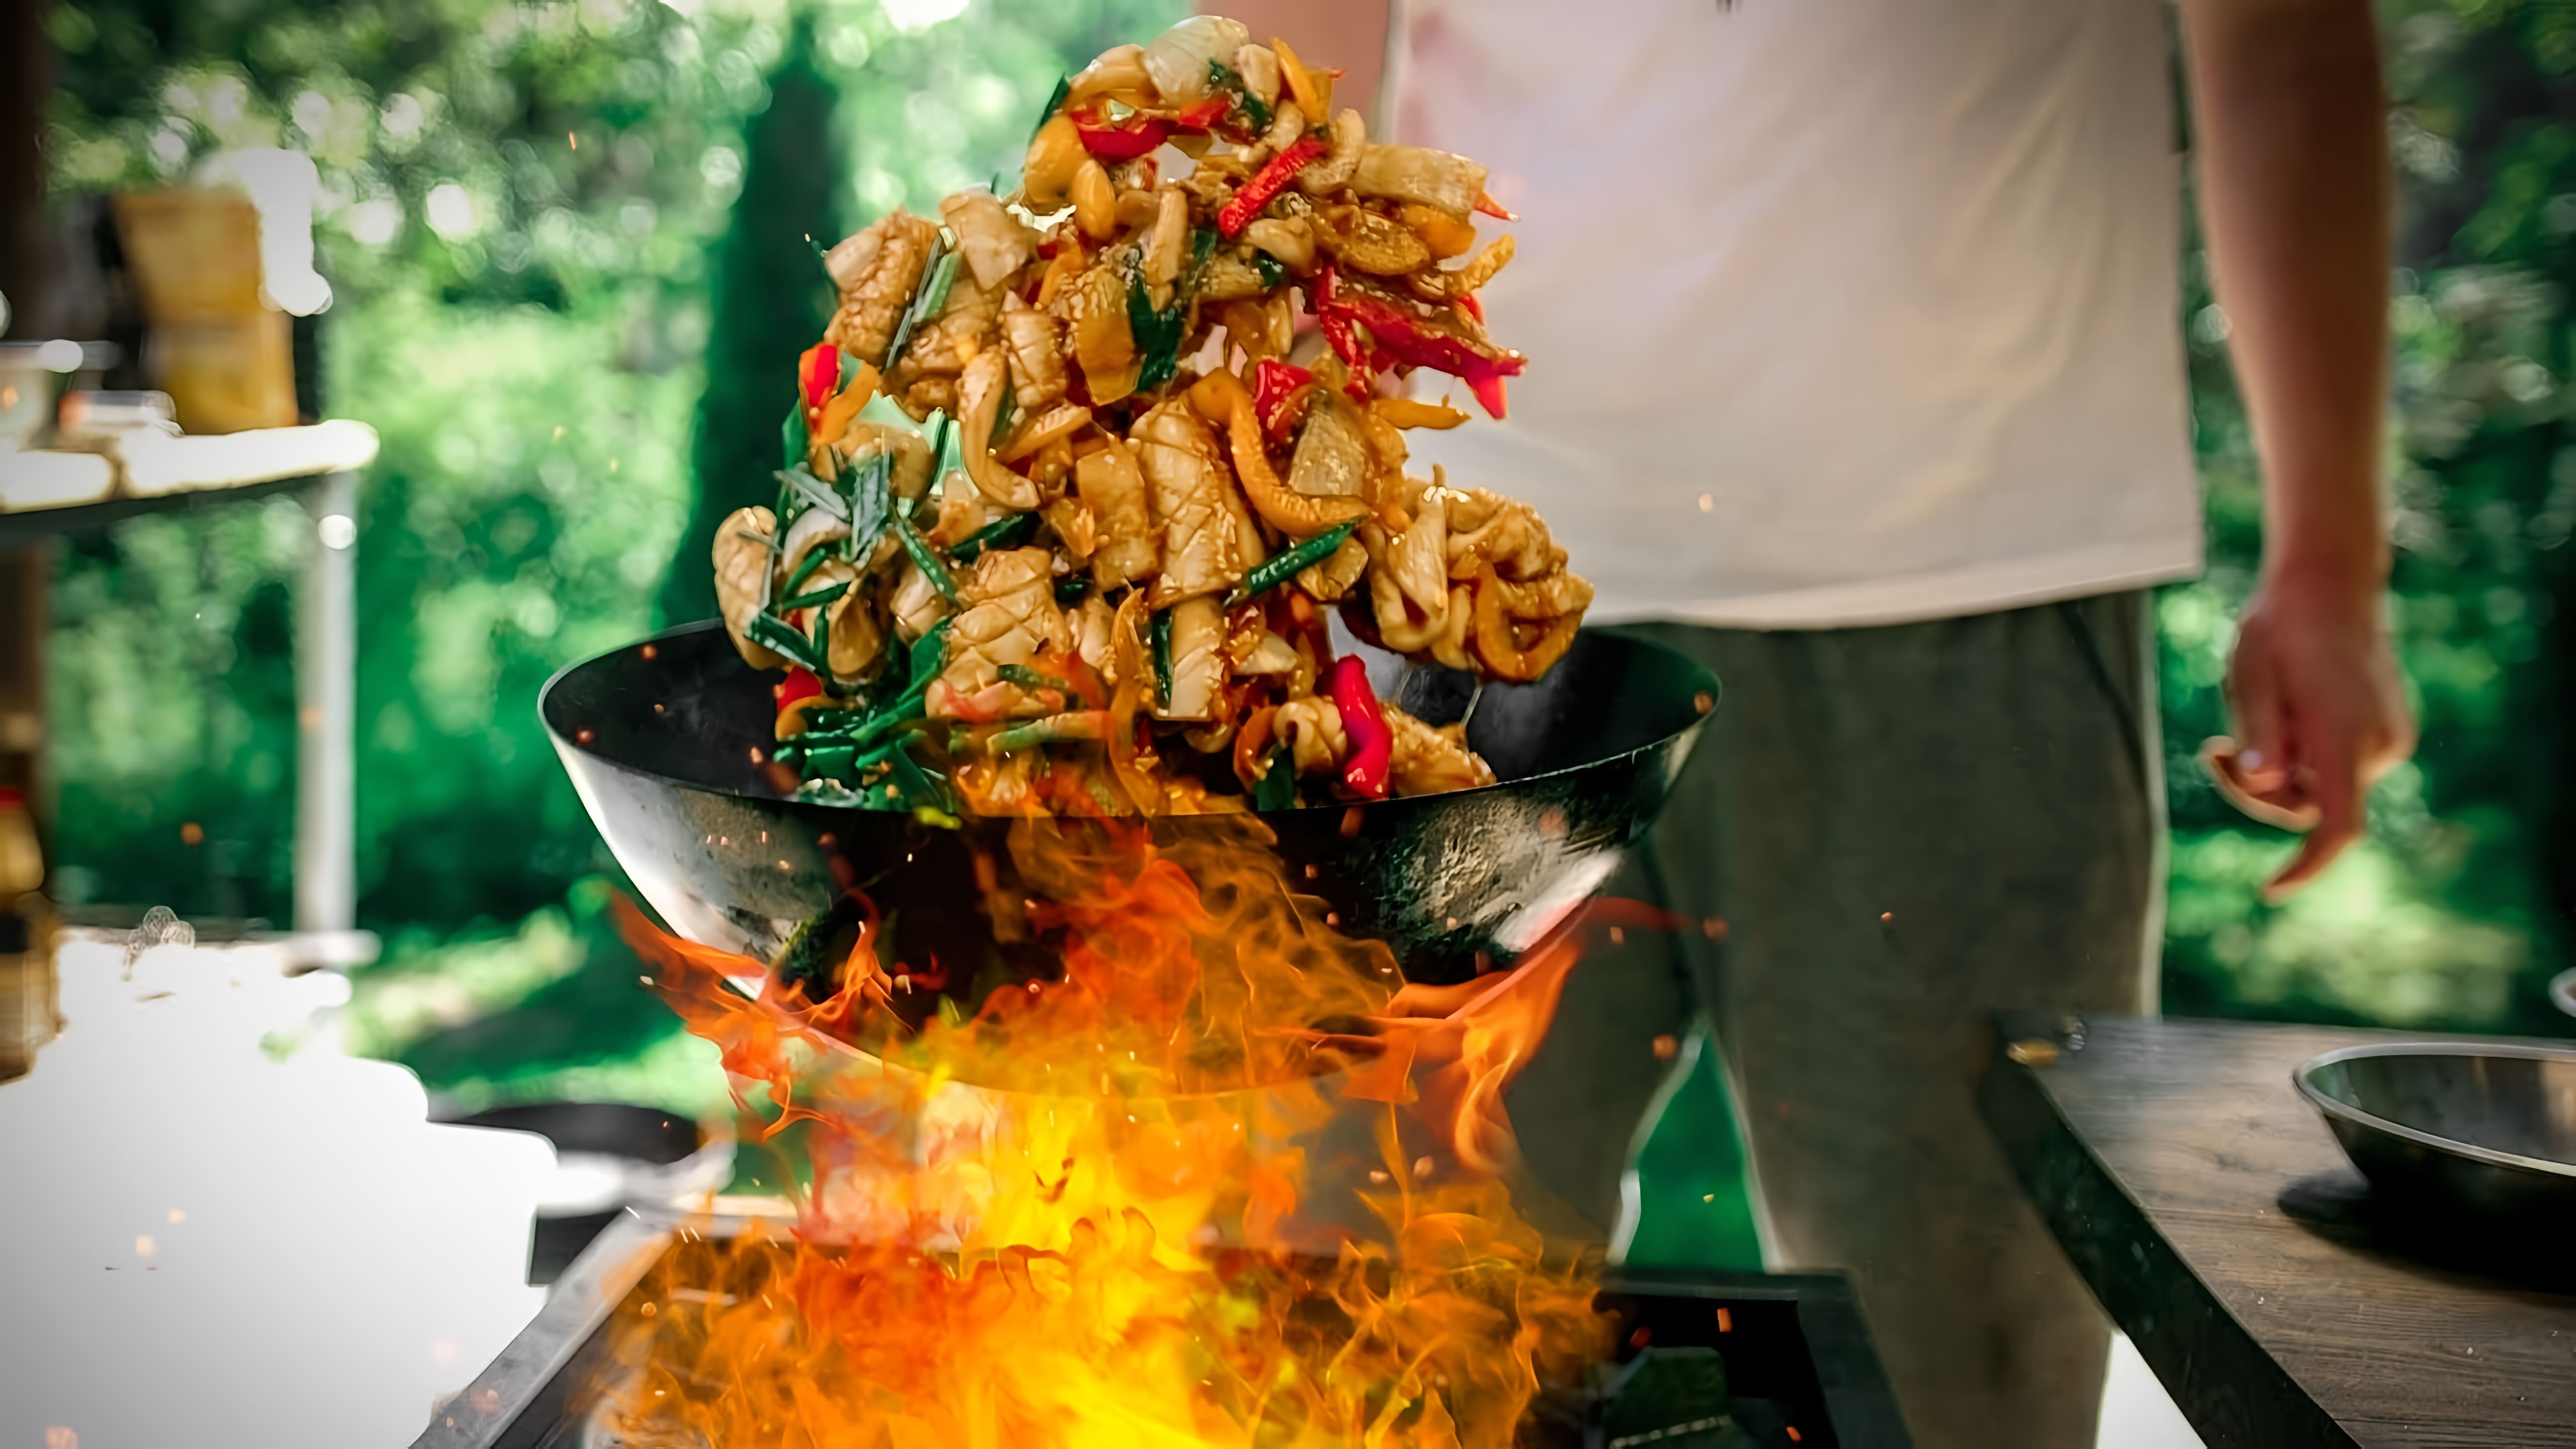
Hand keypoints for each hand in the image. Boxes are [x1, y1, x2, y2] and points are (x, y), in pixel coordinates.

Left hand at [2207, 570, 2414, 901]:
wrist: (2327, 587)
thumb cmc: (2280, 628)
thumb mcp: (2250, 677)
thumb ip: (2259, 732)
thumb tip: (2261, 781)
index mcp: (2347, 737)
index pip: (2338, 826)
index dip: (2307, 866)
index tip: (2270, 891)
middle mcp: (2378, 746)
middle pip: (2312, 808)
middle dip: (2257, 792)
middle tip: (2211, 751)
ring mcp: (2386, 740)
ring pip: (2319, 788)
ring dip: (2274, 772)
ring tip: (2234, 726)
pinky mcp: (2380, 733)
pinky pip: (2330, 766)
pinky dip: (2297, 757)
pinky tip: (2275, 716)